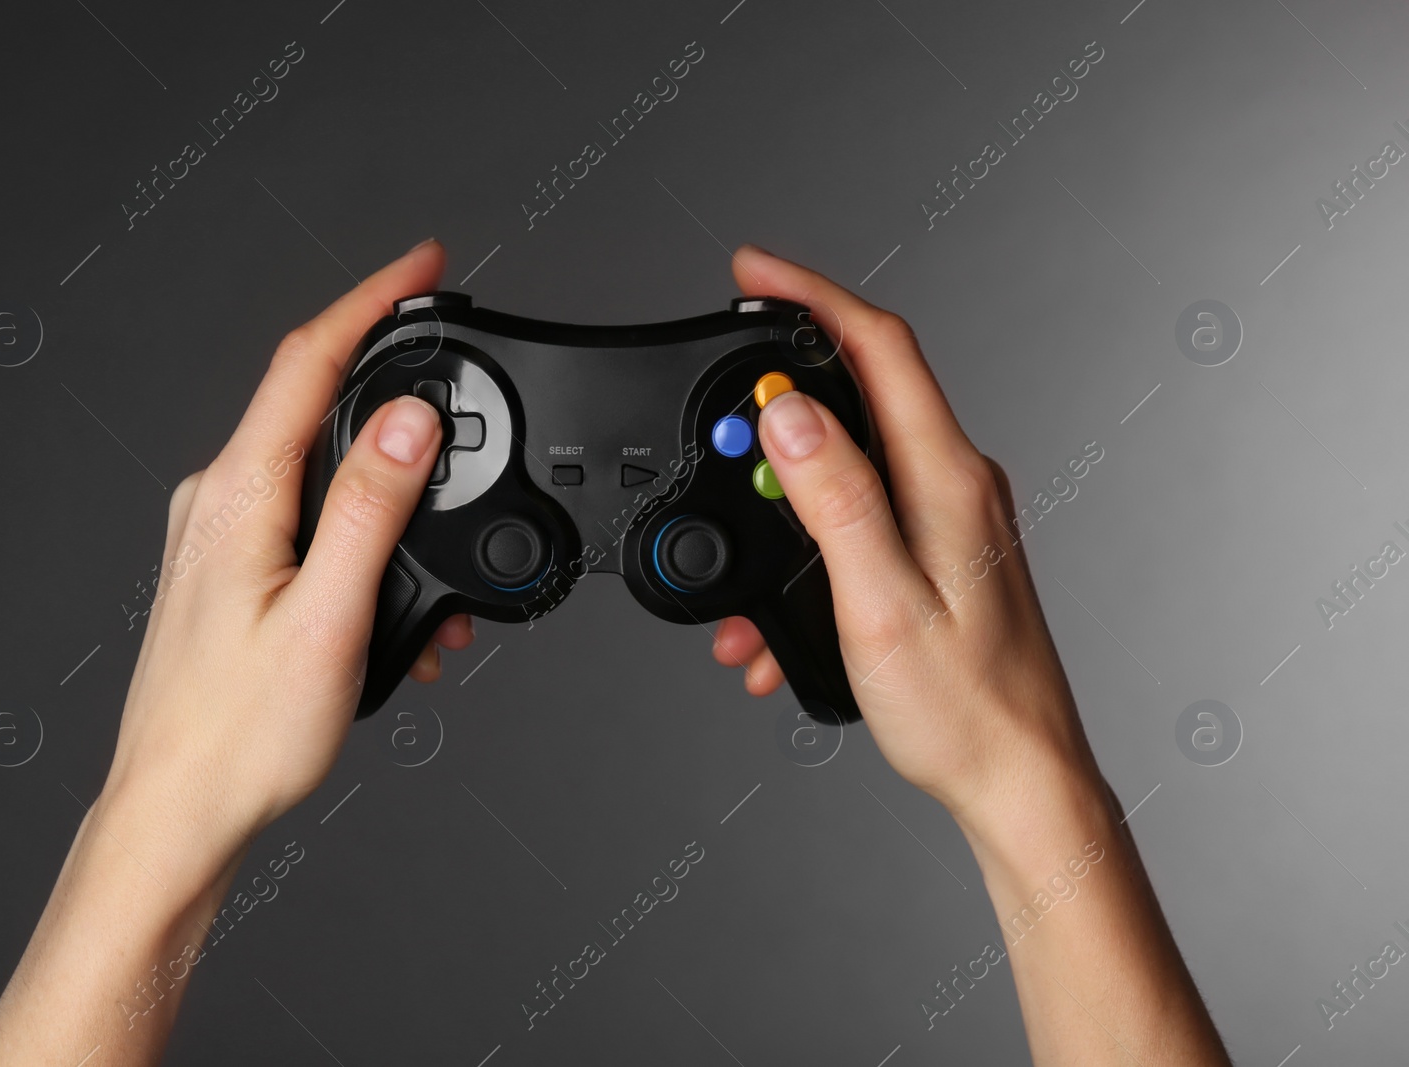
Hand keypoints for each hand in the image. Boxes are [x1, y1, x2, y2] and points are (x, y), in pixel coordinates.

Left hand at [105, 238, 473, 842]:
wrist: (177, 812)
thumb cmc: (240, 735)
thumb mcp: (328, 617)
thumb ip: (371, 510)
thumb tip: (408, 422)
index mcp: (237, 496)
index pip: (307, 361)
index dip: (370, 300)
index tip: (423, 265)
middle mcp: (217, 502)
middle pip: (312, 402)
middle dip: (392, 387)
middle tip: (453, 375)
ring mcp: (218, 536)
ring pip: (318, 470)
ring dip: (389, 489)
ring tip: (444, 556)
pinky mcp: (228, 571)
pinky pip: (307, 519)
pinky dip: (364, 536)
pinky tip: (400, 597)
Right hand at [711, 245, 1101, 823]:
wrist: (1019, 779)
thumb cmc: (964, 708)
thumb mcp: (879, 602)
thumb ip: (835, 500)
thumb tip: (788, 414)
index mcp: (947, 478)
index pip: (878, 345)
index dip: (811, 296)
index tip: (752, 272)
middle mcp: (956, 482)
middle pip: (861, 390)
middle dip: (779, 396)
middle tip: (718, 414)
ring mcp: (950, 516)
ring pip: (850, 462)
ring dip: (784, 491)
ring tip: (742, 554)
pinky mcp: (939, 550)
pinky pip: (860, 515)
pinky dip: (807, 543)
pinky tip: (777, 613)